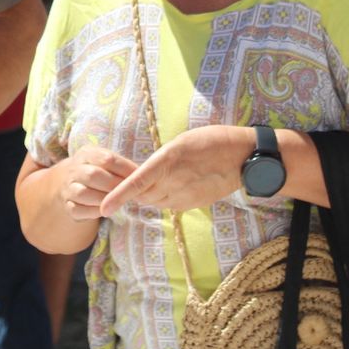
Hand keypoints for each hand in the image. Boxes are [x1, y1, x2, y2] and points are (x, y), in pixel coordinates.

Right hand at [53, 145, 137, 221]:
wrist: (72, 183)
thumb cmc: (99, 172)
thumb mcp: (107, 163)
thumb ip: (122, 167)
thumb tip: (143, 175)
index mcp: (87, 154)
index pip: (107, 159)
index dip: (125, 169)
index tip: (140, 177)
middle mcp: (74, 169)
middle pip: (93, 175)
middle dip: (114, 185)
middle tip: (129, 192)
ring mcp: (68, 187)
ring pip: (83, 193)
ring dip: (103, 199)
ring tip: (116, 202)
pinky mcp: (67, 205)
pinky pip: (78, 209)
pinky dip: (92, 212)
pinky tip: (104, 210)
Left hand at [100, 126, 246, 215]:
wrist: (244, 158)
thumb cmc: (213, 140)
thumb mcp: (182, 141)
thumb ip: (163, 159)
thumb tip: (151, 172)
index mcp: (168, 161)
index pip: (137, 183)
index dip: (118, 196)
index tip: (104, 208)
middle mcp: (174, 181)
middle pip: (142, 194)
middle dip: (131, 190)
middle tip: (127, 180)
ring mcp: (185, 196)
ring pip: (155, 201)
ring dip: (148, 194)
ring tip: (154, 180)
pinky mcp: (194, 204)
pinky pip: (171, 204)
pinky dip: (164, 197)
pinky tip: (172, 184)